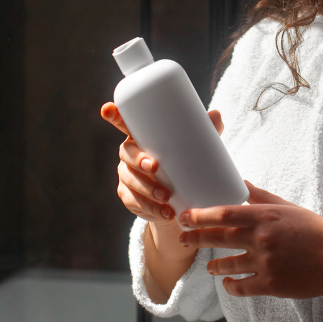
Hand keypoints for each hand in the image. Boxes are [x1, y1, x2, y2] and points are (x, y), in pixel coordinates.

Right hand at [101, 102, 224, 224]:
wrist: (178, 200)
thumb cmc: (183, 163)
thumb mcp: (194, 148)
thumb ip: (204, 131)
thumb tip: (216, 115)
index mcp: (141, 137)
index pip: (124, 124)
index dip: (114, 116)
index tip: (107, 109)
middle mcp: (129, 154)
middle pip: (126, 153)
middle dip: (139, 160)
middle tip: (155, 167)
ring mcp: (126, 176)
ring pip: (129, 180)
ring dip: (146, 189)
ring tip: (166, 197)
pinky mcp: (129, 197)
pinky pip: (134, 202)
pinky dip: (149, 208)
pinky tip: (163, 212)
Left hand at [177, 181, 322, 309]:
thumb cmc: (314, 231)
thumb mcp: (287, 208)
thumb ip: (261, 197)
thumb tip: (242, 183)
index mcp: (264, 217)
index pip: (225, 213)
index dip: (201, 215)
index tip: (184, 216)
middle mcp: (261, 239)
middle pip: (219, 237)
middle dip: (196, 238)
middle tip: (182, 239)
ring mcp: (265, 263)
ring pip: (228, 265)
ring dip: (215, 266)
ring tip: (210, 267)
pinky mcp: (270, 284)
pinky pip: (242, 287)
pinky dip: (231, 286)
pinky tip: (228, 284)